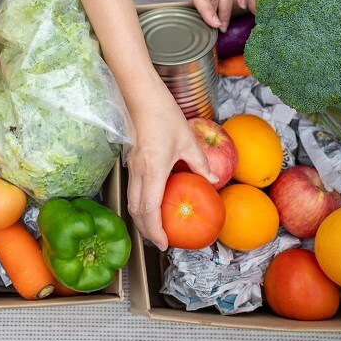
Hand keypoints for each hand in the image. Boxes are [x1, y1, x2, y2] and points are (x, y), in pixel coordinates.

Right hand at [126, 85, 213, 250]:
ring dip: (142, 218)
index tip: (164, 244)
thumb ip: (199, 163)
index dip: (155, 230)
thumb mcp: (187, 140)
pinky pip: (134, 189)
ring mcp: (131, 166)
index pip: (149, 209)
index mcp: (152, 169)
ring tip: (156, 227)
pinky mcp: (130, 161)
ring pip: (132, 200)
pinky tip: (154, 203)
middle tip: (160, 241)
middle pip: (136, 210)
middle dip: (146, 229)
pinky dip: (141, 203)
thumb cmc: (164, 115)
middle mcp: (137, 171)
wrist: (141, 96)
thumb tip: (211, 180)